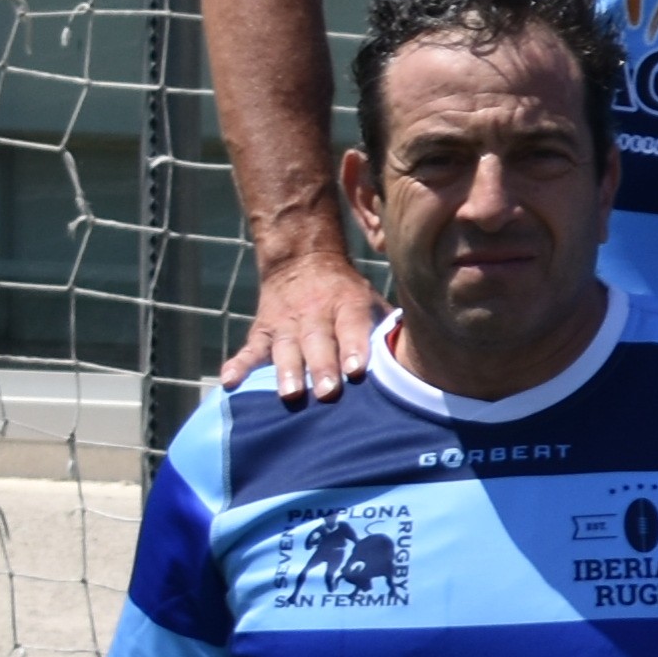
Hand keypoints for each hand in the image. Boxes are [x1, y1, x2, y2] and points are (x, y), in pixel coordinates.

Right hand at [217, 244, 381, 401]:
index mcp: (348, 305)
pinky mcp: (262, 331)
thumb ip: (391, 326)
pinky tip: (230, 382)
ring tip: (289, 395)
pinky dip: (238, 365)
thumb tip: (427, 352)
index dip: (354, 347)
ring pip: (284, 348)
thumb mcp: (373, 300)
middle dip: (321, 368)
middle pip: (317, 342)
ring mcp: (285, 323)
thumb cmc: (349, 294)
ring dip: (285, 372)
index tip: (357, 371)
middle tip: (326, 393)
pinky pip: (249, 349)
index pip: (352, 326)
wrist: (302, 261)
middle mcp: (315, 314)